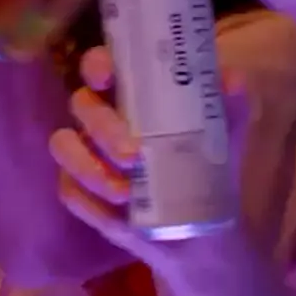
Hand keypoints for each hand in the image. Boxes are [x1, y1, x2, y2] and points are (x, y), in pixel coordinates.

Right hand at [49, 45, 251, 275]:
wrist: (204, 230)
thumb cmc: (207, 169)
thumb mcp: (226, 137)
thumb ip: (231, 107)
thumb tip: (232, 80)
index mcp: (130, 94)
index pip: (100, 64)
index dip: (97, 64)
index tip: (108, 78)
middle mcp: (99, 117)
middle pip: (81, 104)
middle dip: (103, 128)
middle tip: (134, 155)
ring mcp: (84, 153)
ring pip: (63, 146)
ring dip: (89, 167)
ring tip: (125, 193)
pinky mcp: (79, 191)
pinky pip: (69, 191)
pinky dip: (90, 203)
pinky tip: (117, 216)